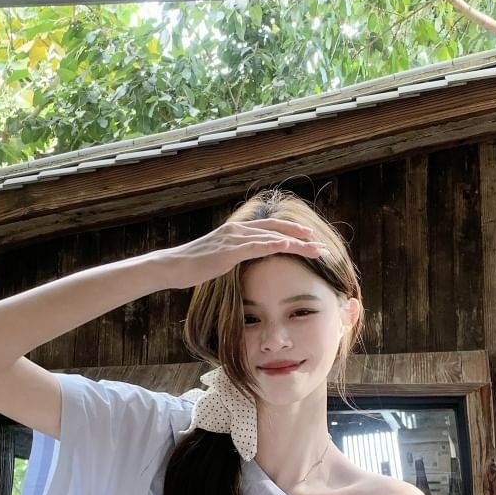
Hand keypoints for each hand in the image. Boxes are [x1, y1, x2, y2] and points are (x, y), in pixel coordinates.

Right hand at [159, 218, 326, 289]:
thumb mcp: (221, 257)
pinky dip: (272, 244)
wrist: (173, 267)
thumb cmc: (195, 265)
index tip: (311, 237)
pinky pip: (255, 246)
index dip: (292, 231)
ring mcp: (233, 239)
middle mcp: (238, 230)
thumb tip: (249, 258)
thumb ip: (237, 253)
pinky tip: (287, 244)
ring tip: (314, 248)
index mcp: (238, 230)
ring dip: (295, 242)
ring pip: (271, 237)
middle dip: (301, 236)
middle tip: (322, 244)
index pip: (271, 228)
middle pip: (277, 229)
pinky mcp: (228, 251)